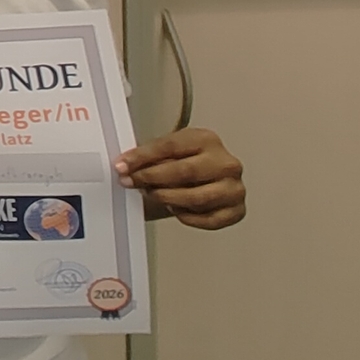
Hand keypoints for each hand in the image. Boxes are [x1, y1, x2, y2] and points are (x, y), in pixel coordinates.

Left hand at [117, 127, 246, 229]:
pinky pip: (208, 220)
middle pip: (186, 171)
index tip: (122, 165)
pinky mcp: (237, 211)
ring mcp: (234, 188)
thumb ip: (149, 157)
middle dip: (153, 178)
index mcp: (207, 140)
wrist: (206, 182)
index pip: (172, 146)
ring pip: (196, 198)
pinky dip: (186, 217)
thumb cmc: (185, 165)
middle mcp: (226, 163)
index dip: (143, 156)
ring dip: (168, 198)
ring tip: (153, 195)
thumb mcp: (167, 153)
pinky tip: (175, 209)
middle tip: (132, 182)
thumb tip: (125, 166)